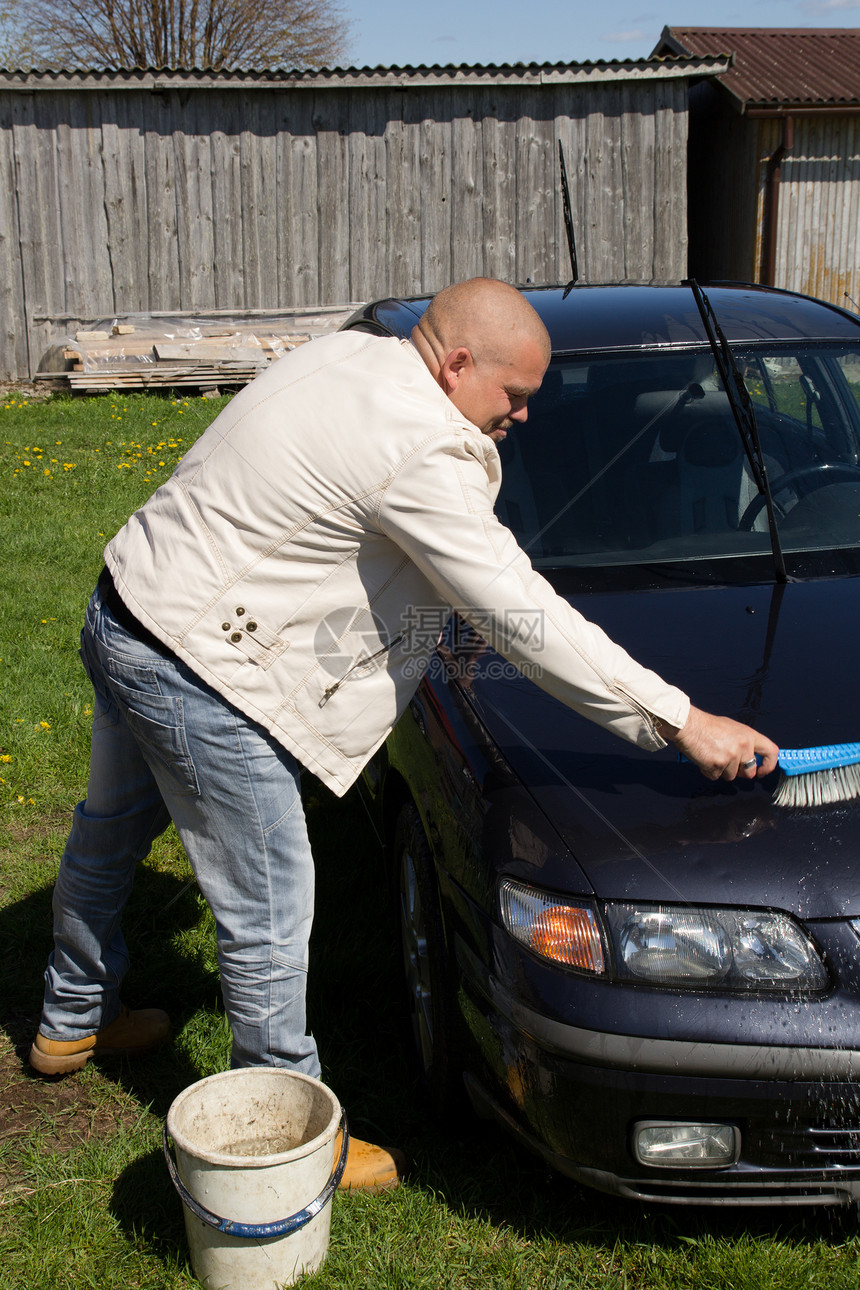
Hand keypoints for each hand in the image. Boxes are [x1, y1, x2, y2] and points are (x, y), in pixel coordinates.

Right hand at [662, 705, 778, 781]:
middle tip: (728, 764)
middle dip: (739, 773)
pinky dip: (709, 771)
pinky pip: (716, 776)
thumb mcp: (732, 728)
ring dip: (721, 770)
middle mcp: (744, 746)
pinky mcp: (718, 765)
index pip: (771, 752)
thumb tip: (749, 757)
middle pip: (750, 772)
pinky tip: (704, 758)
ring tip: (711, 755)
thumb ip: (744, 742)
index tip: (761, 772)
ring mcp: (731, 756)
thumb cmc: (707, 726)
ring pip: (731, 776)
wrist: (689, 725)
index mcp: (749, 735)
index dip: (768, 765)